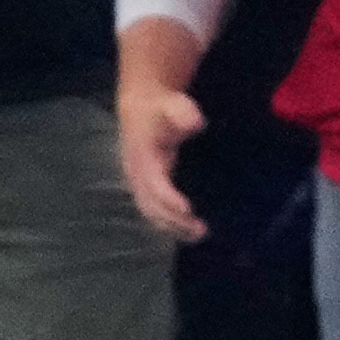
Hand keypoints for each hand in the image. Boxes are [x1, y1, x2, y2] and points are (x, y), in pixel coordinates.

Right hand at [119, 81, 207, 242]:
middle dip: (175, 221)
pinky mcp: (144, 188)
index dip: (170, 199)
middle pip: (152, 206)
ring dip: (173, 228)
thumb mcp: (174, 105)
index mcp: (143, 158)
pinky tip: (188, 231)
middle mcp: (137, 175)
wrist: (141, 109)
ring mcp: (138, 184)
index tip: (189, 209)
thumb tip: (197, 123)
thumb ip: (184, 113)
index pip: (155, 185)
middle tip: (202, 229)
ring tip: (199, 235)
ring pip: (151, 213)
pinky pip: (153, 212)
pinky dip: (169, 224)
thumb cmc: (161, 108)